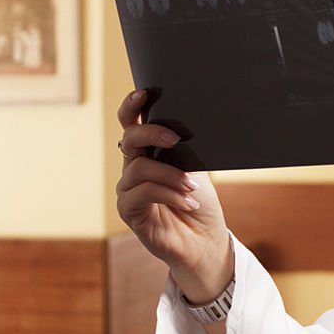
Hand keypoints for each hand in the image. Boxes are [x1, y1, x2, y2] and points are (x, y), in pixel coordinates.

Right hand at [115, 90, 231, 302]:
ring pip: (140, 167)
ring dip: (171, 175)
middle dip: (151, 132)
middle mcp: (134, 166)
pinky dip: (170, 194)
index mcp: (149, 151)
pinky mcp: (129, 211)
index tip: (144, 93)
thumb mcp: (196, 168)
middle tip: (176, 138)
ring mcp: (128, 189)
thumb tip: (184, 125)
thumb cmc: (200, 201)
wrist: (204, 240)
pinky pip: (144, 193)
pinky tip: (188, 202)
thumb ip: (183, 150)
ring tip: (192, 187)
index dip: (133, 106)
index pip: (132, 123)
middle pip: (130, 138)